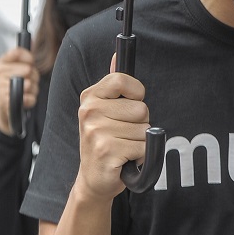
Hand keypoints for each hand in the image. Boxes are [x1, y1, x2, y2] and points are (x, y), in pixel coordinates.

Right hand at [0, 48, 38, 135]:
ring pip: (28, 84)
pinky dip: (31, 100)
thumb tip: (31, 48)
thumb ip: (25, 59)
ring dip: (33, 89)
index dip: (29, 57)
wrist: (6, 107)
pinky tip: (26, 100)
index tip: (31, 63)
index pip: (16, 52)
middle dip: (34, 76)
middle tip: (30, 81)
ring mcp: (0, 87)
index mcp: (2, 63)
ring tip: (28, 91)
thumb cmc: (16, 85)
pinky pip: (27, 98)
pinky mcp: (5, 102)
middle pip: (27, 69)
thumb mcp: (20, 69)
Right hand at [75, 55, 149, 200]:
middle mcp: (89, 112)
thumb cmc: (105, 142)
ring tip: (122, 147)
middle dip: (139, 124)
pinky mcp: (106, 151)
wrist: (94, 180)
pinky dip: (140, 156)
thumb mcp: (106, 110)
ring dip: (139, 142)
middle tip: (121, 135)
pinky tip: (123, 160)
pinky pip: (143, 147)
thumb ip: (114, 84)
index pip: (124, 79)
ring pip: (144, 129)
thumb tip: (117, 55)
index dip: (136, 94)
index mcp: (90, 97)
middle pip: (141, 108)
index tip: (129, 105)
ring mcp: (96, 131)